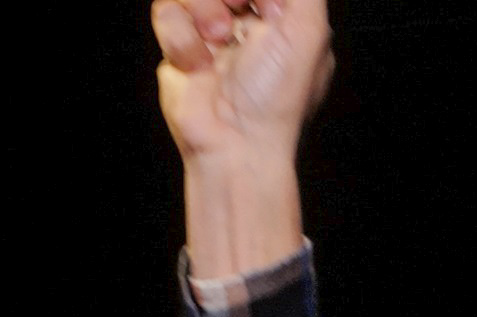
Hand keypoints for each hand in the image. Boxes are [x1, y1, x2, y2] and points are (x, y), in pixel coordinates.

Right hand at [152, 0, 332, 168]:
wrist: (234, 143)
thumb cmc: (276, 97)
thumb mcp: (310, 29)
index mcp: (282, 19)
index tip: (267, 8)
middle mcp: (246, 24)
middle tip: (236, 14)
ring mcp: (209, 33)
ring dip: (201, 9)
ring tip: (217, 39)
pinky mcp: (179, 46)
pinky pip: (166, 12)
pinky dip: (181, 37)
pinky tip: (198, 64)